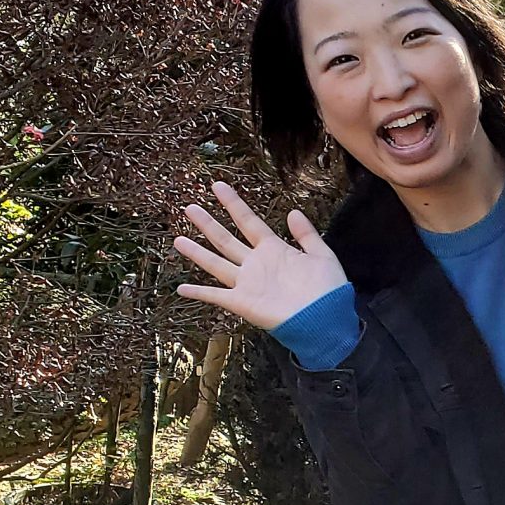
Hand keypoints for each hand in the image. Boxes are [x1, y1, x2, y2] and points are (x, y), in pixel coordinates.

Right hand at [173, 181, 347, 331]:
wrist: (325, 318)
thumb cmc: (327, 289)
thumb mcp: (321, 254)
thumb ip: (306, 234)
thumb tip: (292, 212)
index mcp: (274, 249)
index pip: (248, 221)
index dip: (233, 204)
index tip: (218, 186)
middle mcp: (256, 264)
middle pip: (226, 239)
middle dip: (207, 224)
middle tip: (189, 207)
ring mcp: (247, 283)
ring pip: (216, 263)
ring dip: (197, 252)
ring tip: (177, 238)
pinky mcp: (242, 302)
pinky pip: (216, 296)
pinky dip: (199, 293)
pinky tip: (181, 288)